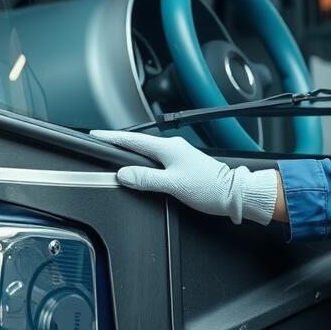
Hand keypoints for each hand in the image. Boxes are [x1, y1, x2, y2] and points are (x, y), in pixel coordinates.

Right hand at [91, 130, 279, 224]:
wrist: (234, 194)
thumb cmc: (209, 188)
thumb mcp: (173, 185)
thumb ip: (146, 178)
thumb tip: (124, 174)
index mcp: (168, 148)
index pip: (133, 141)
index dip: (112, 138)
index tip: (96, 135)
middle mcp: (173, 147)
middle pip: (138, 144)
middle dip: (119, 145)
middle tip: (101, 146)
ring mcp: (179, 155)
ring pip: (148, 152)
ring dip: (132, 154)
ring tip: (116, 157)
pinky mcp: (183, 164)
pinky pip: (156, 160)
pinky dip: (144, 163)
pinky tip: (141, 170)